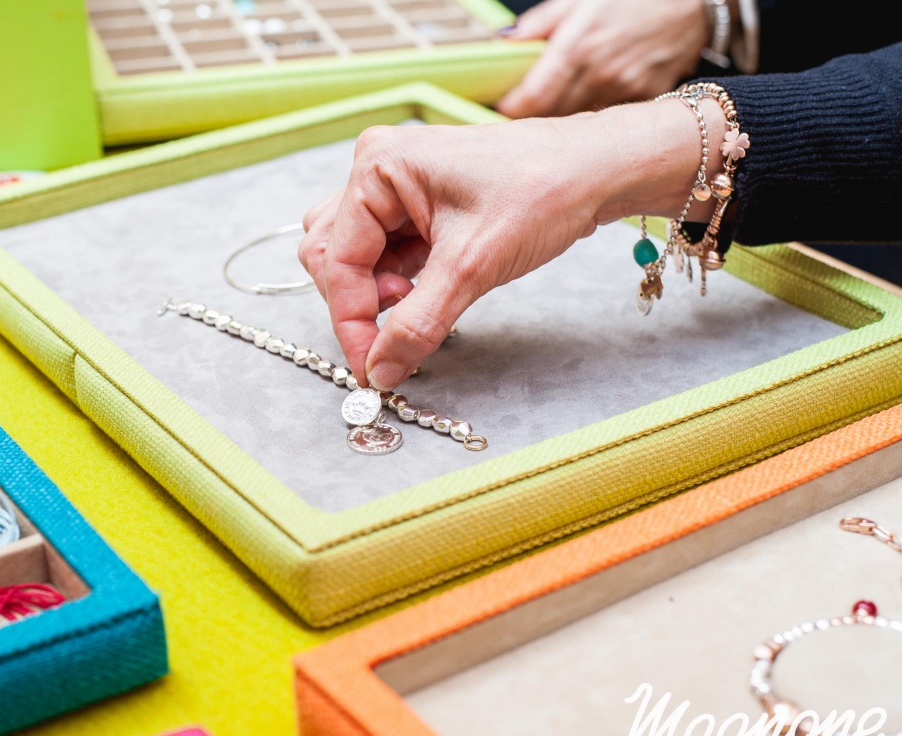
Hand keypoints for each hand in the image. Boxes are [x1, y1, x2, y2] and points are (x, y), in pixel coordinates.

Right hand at [298, 100, 724, 390]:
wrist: (597, 170)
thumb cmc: (542, 191)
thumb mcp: (472, 266)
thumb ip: (417, 323)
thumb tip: (379, 372)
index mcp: (377, 167)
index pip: (337, 260)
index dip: (351, 321)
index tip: (370, 368)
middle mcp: (376, 169)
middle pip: (333, 256)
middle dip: (362, 301)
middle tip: (403, 327)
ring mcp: (396, 185)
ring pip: (355, 256)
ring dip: (378, 292)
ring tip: (423, 299)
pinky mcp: (417, 203)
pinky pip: (384, 252)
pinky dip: (399, 281)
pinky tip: (430, 288)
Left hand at [497, 0, 711, 117]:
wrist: (693, 0)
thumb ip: (540, 22)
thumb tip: (504, 39)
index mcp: (578, 45)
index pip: (532, 98)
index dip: (510, 108)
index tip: (501, 107)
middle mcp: (600, 72)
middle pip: (551, 115)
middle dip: (531, 117)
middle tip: (521, 110)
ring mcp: (625, 88)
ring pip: (578, 120)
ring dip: (561, 118)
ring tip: (554, 106)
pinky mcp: (645, 97)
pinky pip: (609, 117)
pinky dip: (594, 116)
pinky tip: (590, 102)